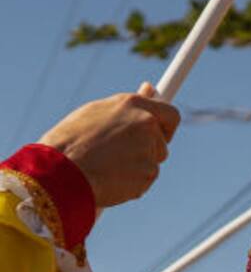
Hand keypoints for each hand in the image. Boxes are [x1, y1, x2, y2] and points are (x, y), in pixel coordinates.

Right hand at [38, 84, 179, 207]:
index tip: (160, 132)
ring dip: (138, 166)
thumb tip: (151, 88)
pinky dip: (132, 183)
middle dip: (148, 149)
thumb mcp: (97, 113)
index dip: (166, 126)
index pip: (170, 113)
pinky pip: (146, 179)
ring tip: (106, 165)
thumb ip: (128, 106)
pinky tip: (109, 179)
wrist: (59, 170)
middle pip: (162, 141)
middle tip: (121, 156)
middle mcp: (145, 123)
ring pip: (153, 161)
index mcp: (132, 103)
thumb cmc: (71, 140)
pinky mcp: (148, 172)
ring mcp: (149, 148)